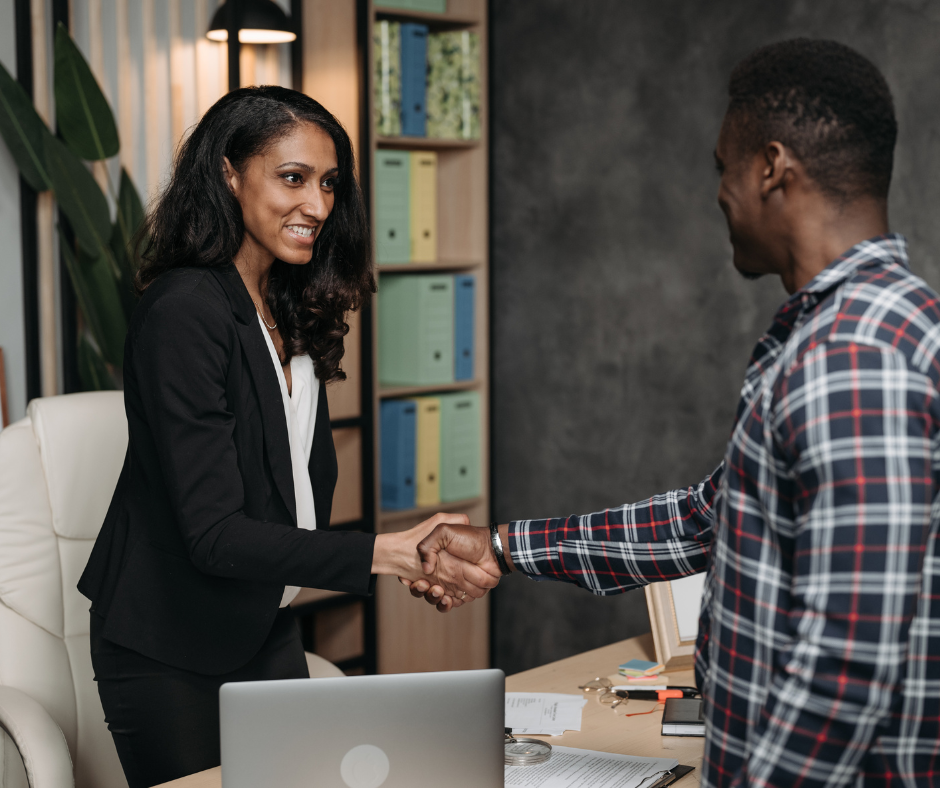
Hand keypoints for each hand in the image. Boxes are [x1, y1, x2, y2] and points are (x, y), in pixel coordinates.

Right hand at [377, 514, 499, 602]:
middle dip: (420, 589)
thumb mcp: (443, 531)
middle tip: (423, 583)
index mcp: (435, 560)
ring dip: (432, 597)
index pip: (416, 573)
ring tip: (436, 590)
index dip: (409, 578)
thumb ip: (429, 544)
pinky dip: (445, 604)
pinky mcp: (461, 594)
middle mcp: (441, 573)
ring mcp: (451, 585)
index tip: (407, 579)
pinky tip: (446, 598)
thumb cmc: (469, 538)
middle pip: (423, 588)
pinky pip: (449, 604)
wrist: (490, 549)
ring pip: (435, 598)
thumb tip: (426, 569)